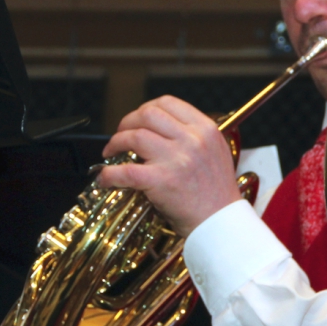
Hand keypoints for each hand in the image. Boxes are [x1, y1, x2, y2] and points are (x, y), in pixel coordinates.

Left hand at [97, 96, 239, 236]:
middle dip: (128, 122)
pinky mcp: (161, 180)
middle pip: (148, 114)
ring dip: (116, 143)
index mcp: (206, 129)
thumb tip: (161, 130)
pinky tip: (105, 177)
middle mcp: (192, 139)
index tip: (138, 120)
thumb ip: (194, 136)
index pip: (168, 103)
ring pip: (134, 136)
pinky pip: (125, 171)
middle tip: (121, 135)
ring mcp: (176, 159)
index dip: (146, 108)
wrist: (220, 222)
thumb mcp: (216, 152)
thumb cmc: (217, 193)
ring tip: (112, 153)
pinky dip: (109, 174)